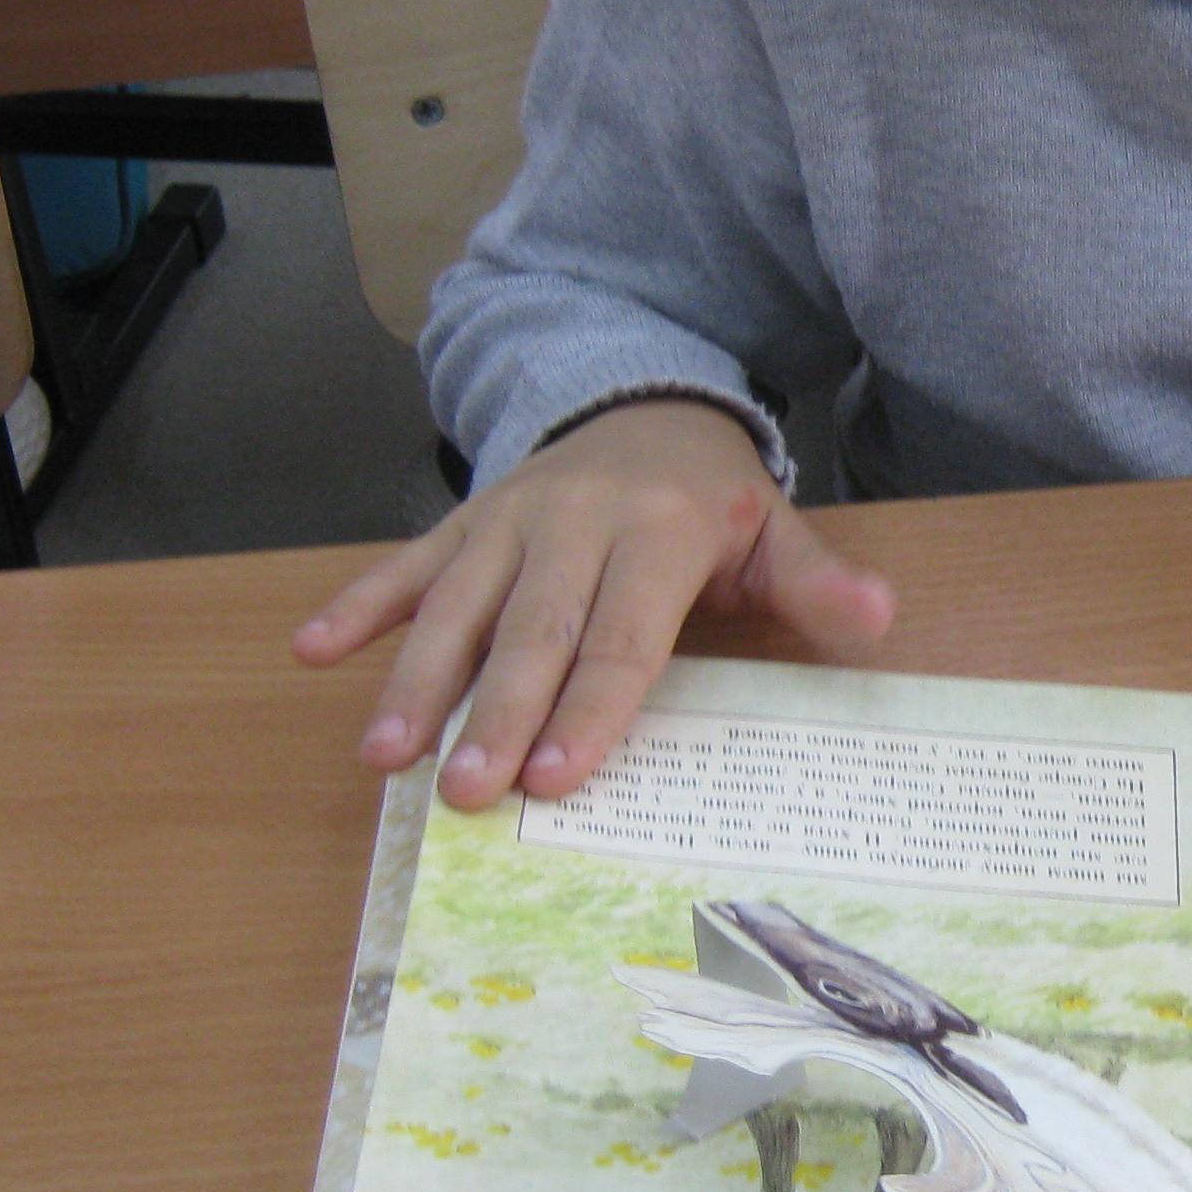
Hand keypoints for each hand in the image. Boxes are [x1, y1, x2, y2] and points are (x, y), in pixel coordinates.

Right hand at [294, 399, 894, 806]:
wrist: (645, 399)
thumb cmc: (712, 498)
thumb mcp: (773, 531)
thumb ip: (815, 582)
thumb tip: (879, 618)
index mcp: (661, 531)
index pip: (622, 634)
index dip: (591, 706)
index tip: (559, 778)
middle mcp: (576, 521)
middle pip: (532, 629)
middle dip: (496, 713)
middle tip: (464, 791)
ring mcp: (510, 519)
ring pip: (457, 604)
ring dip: (416, 678)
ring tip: (384, 753)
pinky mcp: (463, 519)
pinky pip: (405, 563)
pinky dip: (358, 604)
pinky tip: (312, 651)